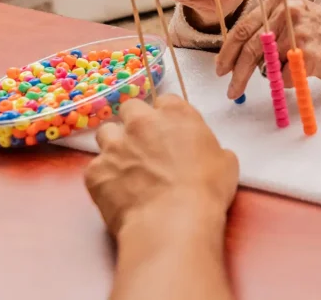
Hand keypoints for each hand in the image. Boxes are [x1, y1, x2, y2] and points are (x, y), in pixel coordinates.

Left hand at [84, 95, 238, 237]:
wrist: (173, 221)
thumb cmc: (206, 190)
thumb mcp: (225, 161)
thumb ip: (208, 147)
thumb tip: (202, 154)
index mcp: (175, 114)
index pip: (165, 100)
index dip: (167, 116)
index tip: (170, 132)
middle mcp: (141, 122)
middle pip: (130, 109)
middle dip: (135, 123)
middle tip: (145, 145)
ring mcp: (114, 146)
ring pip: (106, 133)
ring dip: (115, 145)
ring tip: (126, 167)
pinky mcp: (95, 172)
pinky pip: (95, 168)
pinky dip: (104, 178)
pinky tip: (118, 194)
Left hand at [215, 0, 320, 98]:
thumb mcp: (296, 19)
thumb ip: (268, 30)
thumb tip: (235, 55)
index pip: (243, 27)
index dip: (227, 52)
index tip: (221, 69)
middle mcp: (289, 10)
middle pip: (250, 47)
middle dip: (237, 73)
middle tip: (231, 90)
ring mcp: (300, 31)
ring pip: (267, 64)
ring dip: (272, 76)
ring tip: (289, 72)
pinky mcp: (309, 53)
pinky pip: (285, 77)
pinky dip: (291, 81)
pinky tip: (308, 71)